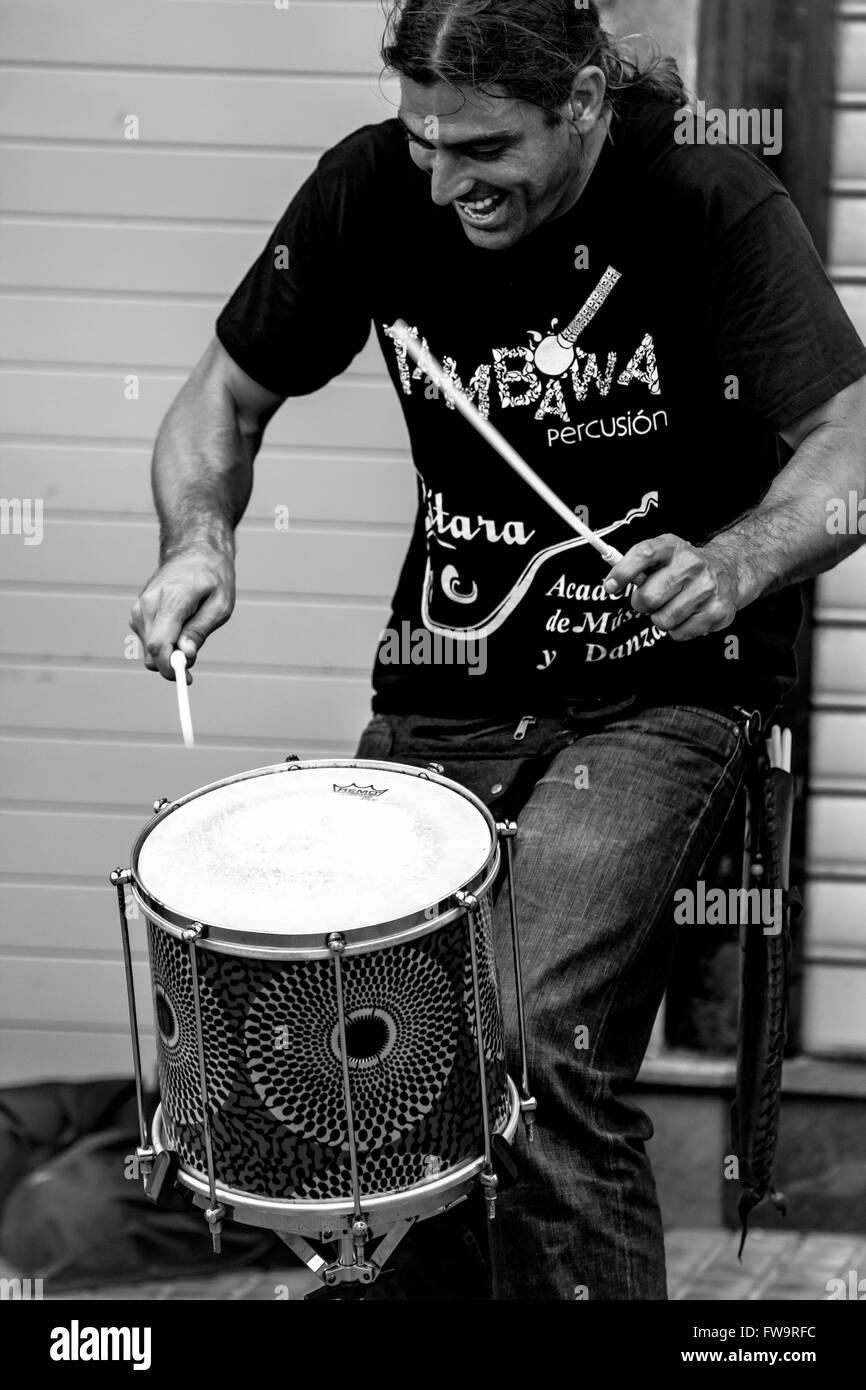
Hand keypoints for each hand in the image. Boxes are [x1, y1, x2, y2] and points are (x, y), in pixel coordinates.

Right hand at [130, 547, 235, 678]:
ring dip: (168, 653)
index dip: (171, 668)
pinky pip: (148, 640)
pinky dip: (163, 644)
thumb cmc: (212, 578)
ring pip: (148, 649)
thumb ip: (200, 631)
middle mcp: (148, 605)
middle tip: (194, 658)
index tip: (187, 679)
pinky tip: (179, 627)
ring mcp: (139, 608)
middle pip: (151, 652)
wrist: (194, 552)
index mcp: (170, 601)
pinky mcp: (138, 613)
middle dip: (172, 664)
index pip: (159, 644)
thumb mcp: (220, 605)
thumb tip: (185, 655)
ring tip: (191, 632)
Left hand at [603, 533, 742, 641]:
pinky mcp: (717, 611)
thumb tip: (612, 583)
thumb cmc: (684, 567)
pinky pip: (679, 633)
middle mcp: (692, 564)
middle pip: (649, 597)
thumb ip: (638, 565)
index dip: (623, 572)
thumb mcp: (663, 555)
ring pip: (663, 620)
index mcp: (673, 547)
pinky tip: (687, 615)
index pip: (644, 554)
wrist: (728, 571)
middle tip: (649, 600)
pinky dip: (677, 630)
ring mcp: (707, 588)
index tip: (610, 587)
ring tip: (672, 606)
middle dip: (642, 604)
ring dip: (661, 618)